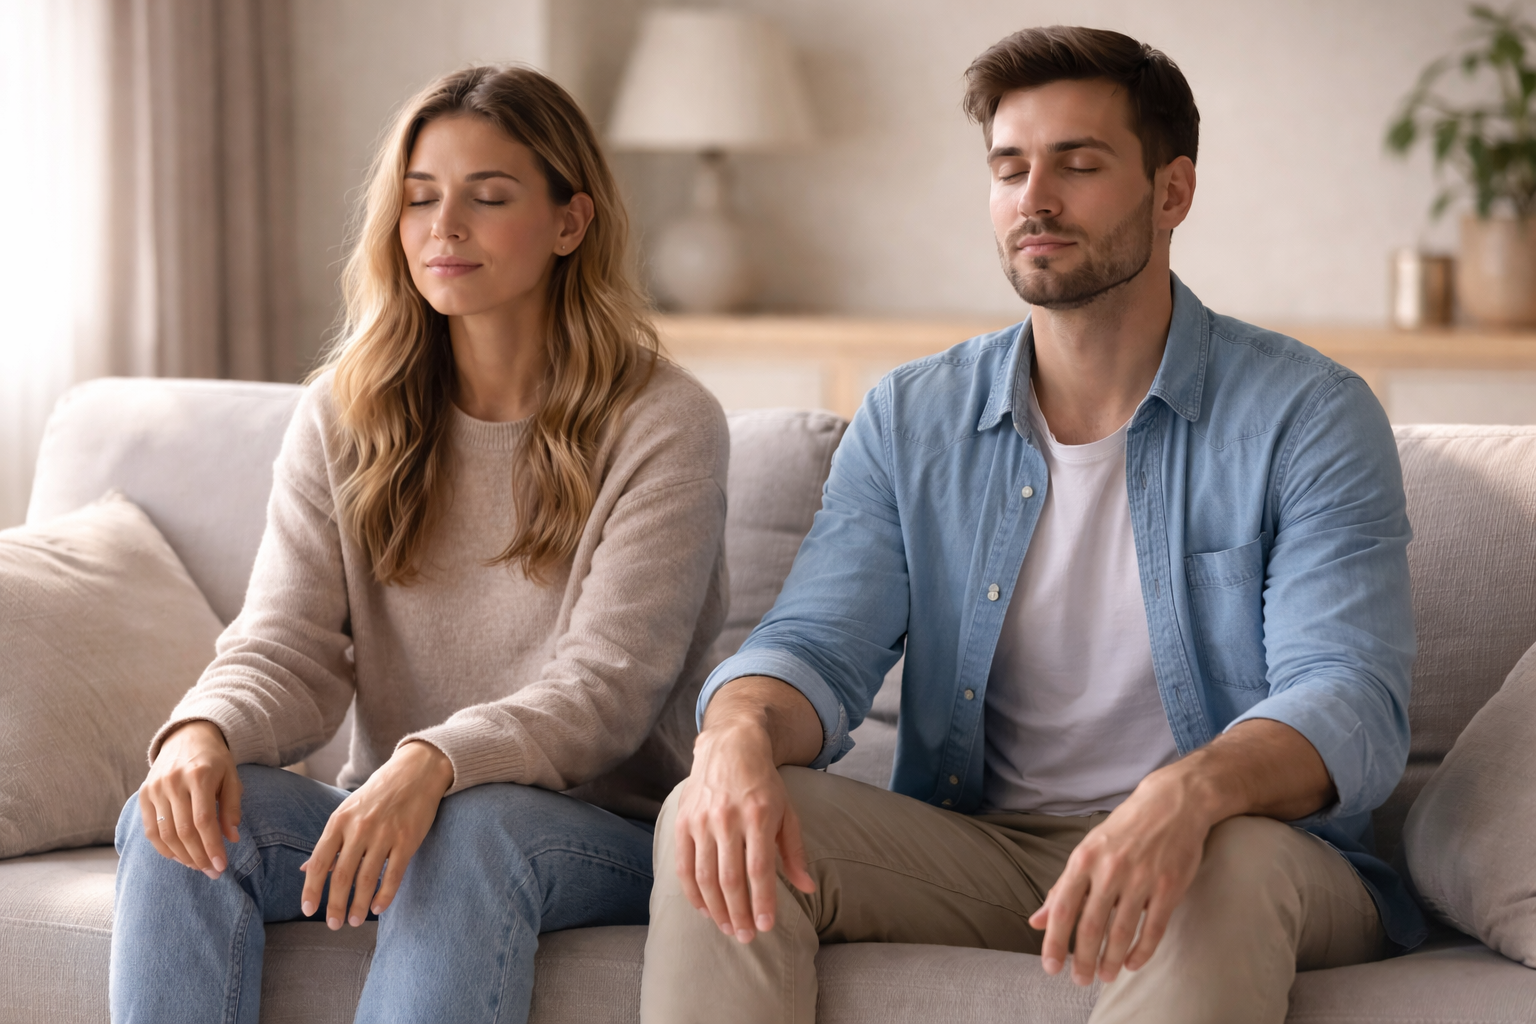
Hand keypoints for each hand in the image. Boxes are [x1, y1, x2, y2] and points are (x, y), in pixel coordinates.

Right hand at [140, 720, 240, 877]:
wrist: (187, 736)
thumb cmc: (215, 760)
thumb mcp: (232, 777)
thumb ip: (232, 807)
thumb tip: (232, 839)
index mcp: (199, 775)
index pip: (204, 821)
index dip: (212, 847)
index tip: (221, 866)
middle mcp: (173, 782)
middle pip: (183, 831)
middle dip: (199, 857)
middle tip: (212, 872)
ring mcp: (155, 788)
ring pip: (165, 833)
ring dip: (182, 856)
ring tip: (198, 866)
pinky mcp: (143, 794)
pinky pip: (149, 829)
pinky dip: (163, 848)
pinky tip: (179, 857)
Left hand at [300, 740, 453, 929]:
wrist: (415, 771)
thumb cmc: (377, 794)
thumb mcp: (347, 812)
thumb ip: (329, 842)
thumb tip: (306, 871)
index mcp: (339, 821)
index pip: (319, 862)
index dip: (312, 889)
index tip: (308, 910)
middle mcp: (359, 829)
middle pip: (342, 876)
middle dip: (335, 905)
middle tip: (333, 925)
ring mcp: (384, 834)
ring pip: (367, 879)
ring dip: (359, 905)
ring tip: (354, 921)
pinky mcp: (407, 839)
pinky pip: (394, 874)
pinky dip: (385, 895)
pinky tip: (378, 909)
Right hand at [674, 676, 821, 943]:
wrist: (730, 746)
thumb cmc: (763, 783)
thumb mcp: (787, 811)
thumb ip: (794, 851)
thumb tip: (807, 887)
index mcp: (758, 815)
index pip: (759, 869)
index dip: (762, 902)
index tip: (766, 926)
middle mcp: (727, 818)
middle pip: (731, 878)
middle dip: (739, 913)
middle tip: (747, 937)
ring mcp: (702, 820)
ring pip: (705, 876)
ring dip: (716, 909)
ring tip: (728, 928)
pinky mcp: (683, 821)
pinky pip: (684, 865)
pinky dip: (692, 892)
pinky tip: (703, 910)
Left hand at [1028, 719, 1334, 984]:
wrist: (1173, 803)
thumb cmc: (1124, 829)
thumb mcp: (1087, 850)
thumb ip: (1062, 888)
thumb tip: (1037, 921)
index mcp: (1084, 859)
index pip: (1063, 908)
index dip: (1055, 942)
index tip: (1050, 967)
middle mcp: (1110, 869)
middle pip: (1091, 926)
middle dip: (1084, 960)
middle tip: (1080, 980)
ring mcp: (1141, 878)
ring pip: (1121, 931)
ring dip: (1111, 960)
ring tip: (1105, 976)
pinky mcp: (1169, 886)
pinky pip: (1153, 928)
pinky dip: (1142, 951)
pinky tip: (1133, 963)